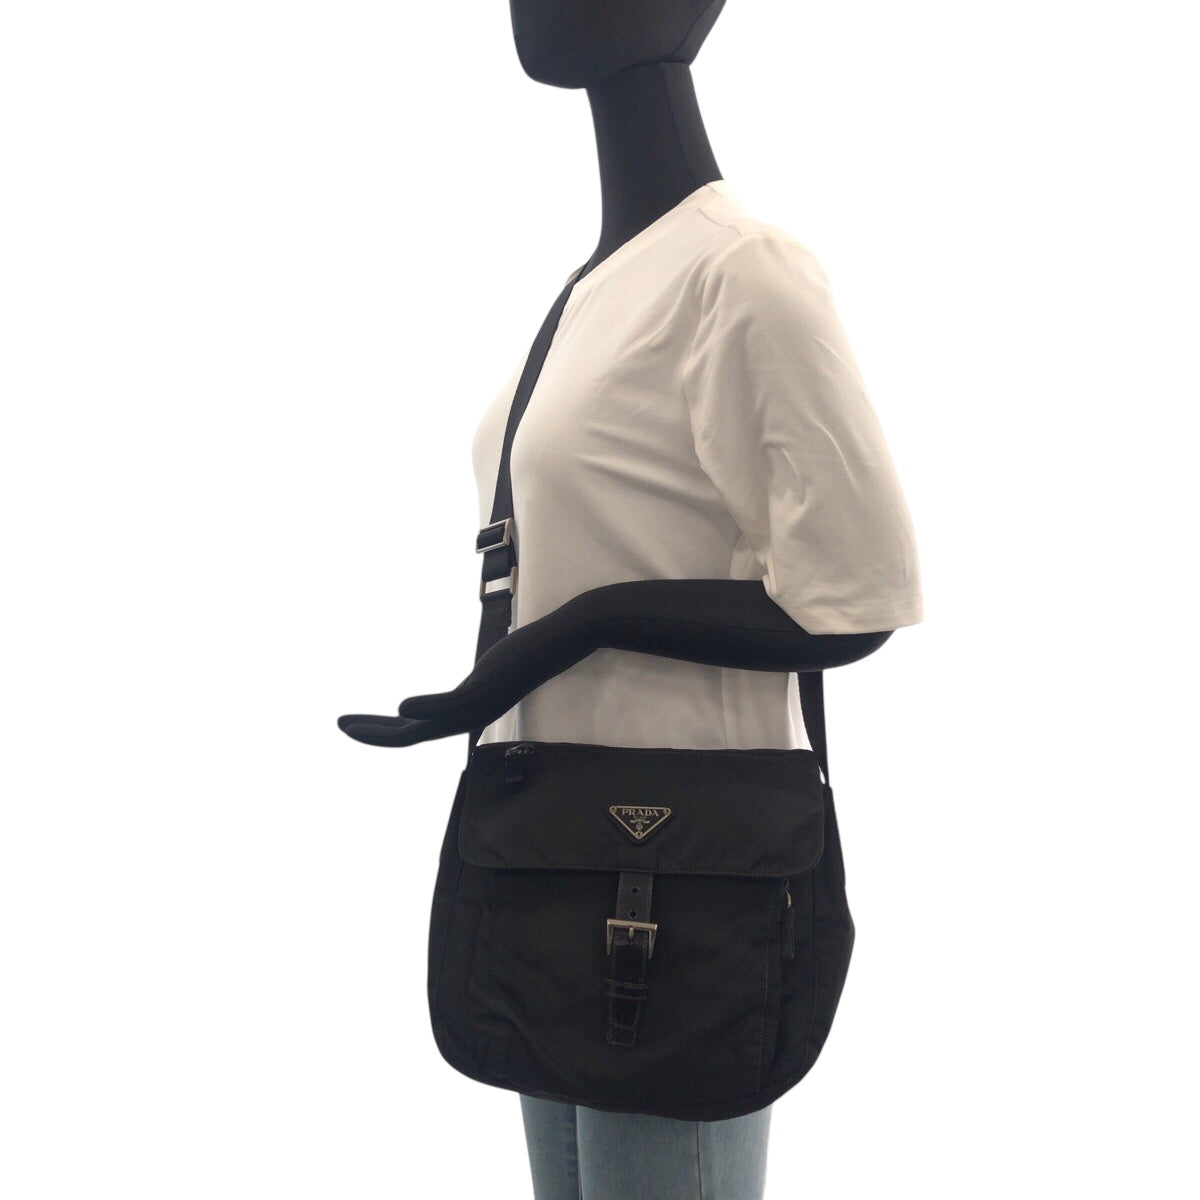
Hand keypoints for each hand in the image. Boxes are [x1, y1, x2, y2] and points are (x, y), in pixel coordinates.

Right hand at [337, 597, 597, 747]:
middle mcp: (471, 715)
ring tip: (350, 723)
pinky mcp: (489, 688)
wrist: (567, 638)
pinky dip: (426, 708)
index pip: (420, 729)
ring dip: (384, 729)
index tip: (359, 724)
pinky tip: (401, 706)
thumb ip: (482, 676)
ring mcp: (479, 704)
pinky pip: (450, 704)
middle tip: (342, 726)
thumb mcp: (498, 665)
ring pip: (424, 728)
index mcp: (470, 711)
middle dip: (375, 734)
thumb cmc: (536, 649)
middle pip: (414, 735)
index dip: (387, 729)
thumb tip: (475, 675)